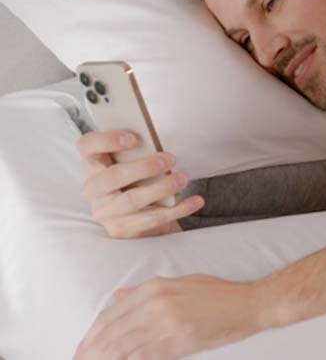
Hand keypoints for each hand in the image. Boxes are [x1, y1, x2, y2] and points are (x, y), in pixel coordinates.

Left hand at [74, 274, 270, 358]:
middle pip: (113, 332)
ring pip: (124, 348)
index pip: (113, 313)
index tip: (83, 349)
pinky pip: (145, 358)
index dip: (93, 335)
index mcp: (156, 287)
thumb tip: (118, 297)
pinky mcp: (179, 343)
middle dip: (92, 351)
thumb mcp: (181, 283)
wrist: (248, 304)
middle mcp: (157, 303)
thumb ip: (146, 291)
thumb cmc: (217, 293)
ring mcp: (168, 324)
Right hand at [77, 130, 204, 237]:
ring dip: (162, 187)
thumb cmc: (140, 181)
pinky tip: (195, 201)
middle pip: (112, 176)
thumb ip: (138, 152)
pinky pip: (152, 219)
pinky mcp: (122, 230)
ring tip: (182, 178)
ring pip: (132, 200)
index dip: (106, 140)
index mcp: (94, 165)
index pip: (88, 146)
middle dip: (144, 167)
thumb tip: (158, 143)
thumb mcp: (135, 163)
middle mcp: (93, 190)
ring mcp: (105, 213)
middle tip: (170, 159)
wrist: (143, 219)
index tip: (134, 137)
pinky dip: (178, 209)